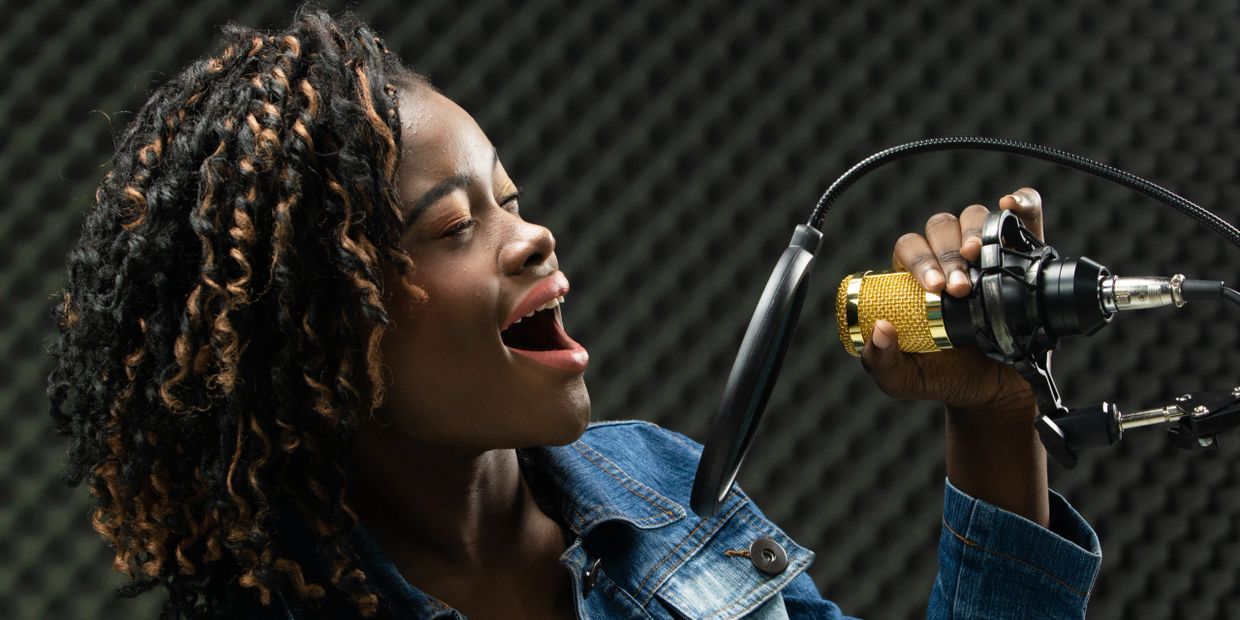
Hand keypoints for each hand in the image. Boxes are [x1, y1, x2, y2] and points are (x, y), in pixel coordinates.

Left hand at [859, 188, 1044, 423]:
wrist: (994, 391)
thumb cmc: (945, 376)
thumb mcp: (903, 379)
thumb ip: (880, 362)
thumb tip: (879, 329)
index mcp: (914, 278)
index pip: (909, 247)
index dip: (918, 260)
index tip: (933, 288)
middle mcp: (948, 258)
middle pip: (940, 228)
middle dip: (947, 253)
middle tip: (958, 288)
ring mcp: (986, 253)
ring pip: (974, 217)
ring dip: (974, 232)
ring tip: (979, 259)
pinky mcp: (1024, 255)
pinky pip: (1023, 217)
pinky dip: (1020, 204)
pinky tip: (1011, 207)